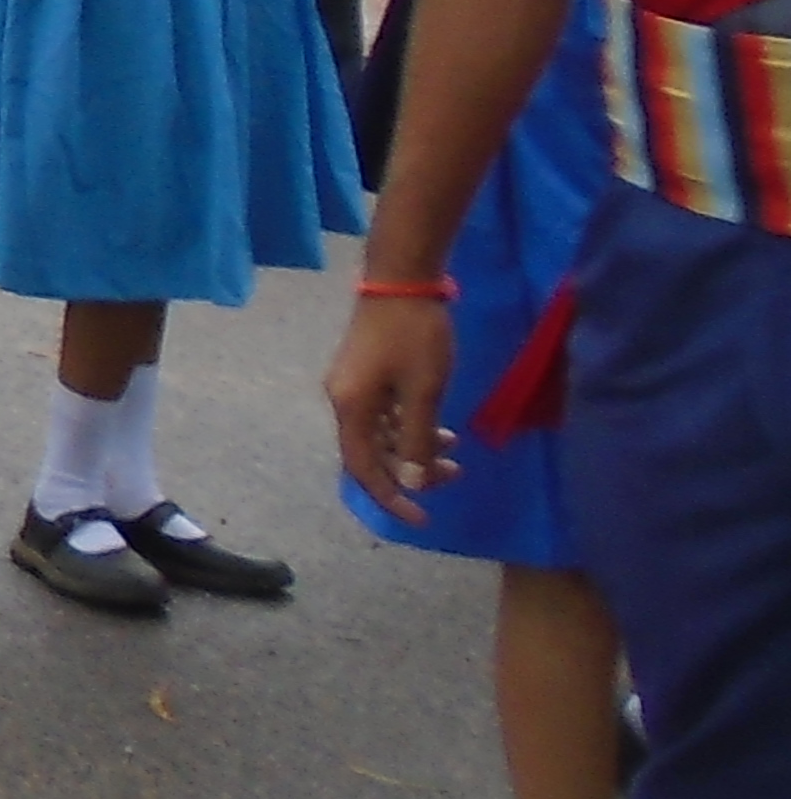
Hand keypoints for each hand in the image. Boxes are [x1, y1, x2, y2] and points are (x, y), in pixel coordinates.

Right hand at [326, 295, 463, 524]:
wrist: (402, 281)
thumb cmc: (415, 337)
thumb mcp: (424, 392)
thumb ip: (416, 440)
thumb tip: (410, 483)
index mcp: (351, 408)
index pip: (363, 469)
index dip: (390, 497)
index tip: (422, 518)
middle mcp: (343, 401)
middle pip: (371, 454)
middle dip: (411, 472)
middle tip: (454, 474)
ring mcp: (352, 387)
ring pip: (380, 436)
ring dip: (414, 450)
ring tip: (454, 450)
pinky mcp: (365, 374)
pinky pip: (383, 417)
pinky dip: (409, 429)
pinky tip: (438, 426)